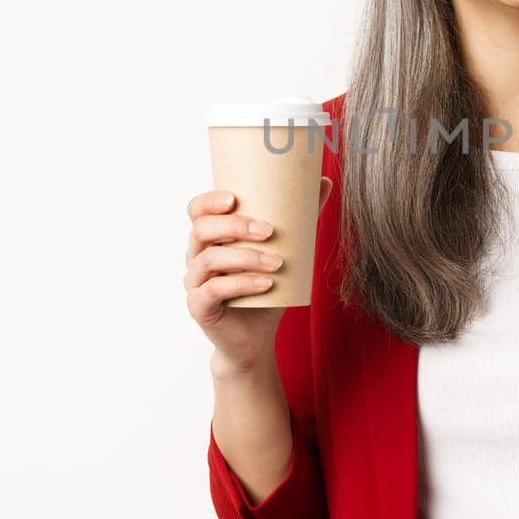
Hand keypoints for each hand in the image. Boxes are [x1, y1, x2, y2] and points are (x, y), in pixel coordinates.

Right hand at [182, 177, 332, 373]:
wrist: (256, 337)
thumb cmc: (266, 289)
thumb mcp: (286, 251)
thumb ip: (301, 218)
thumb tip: (324, 181)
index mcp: (210, 237)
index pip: (197, 210)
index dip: (209, 201)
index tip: (234, 198)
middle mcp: (196, 256)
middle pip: (201, 229)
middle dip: (235, 226)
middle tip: (269, 231)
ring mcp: (194, 282)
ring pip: (209, 259)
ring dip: (246, 257)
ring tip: (278, 262)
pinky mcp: (199, 306)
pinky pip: (214, 290)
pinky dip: (243, 284)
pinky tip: (266, 284)